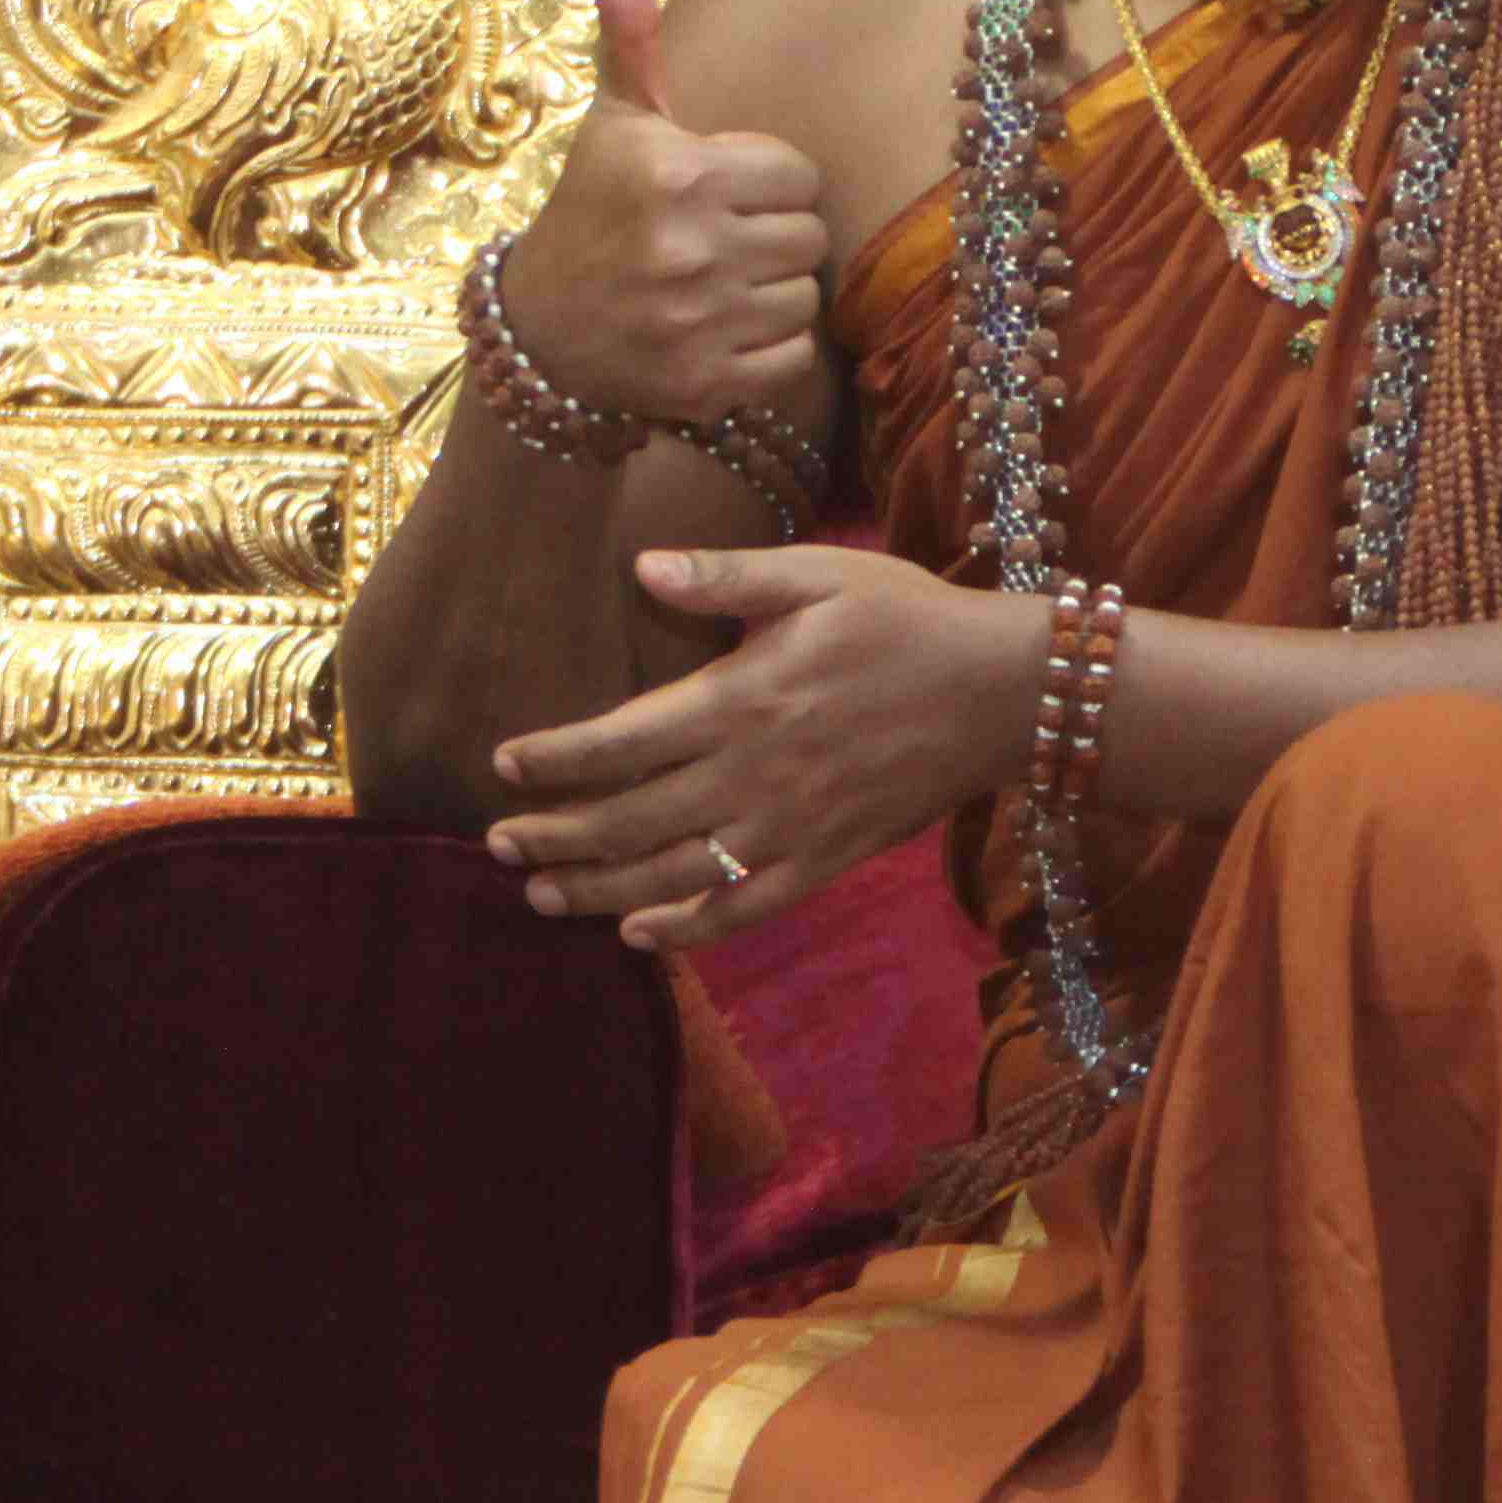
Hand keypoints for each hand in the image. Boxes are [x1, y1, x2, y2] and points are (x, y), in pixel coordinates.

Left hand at [488, 548, 1035, 949]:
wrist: (1005, 693)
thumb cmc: (910, 620)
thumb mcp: (821, 575)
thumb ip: (728, 577)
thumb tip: (644, 568)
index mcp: (745, 697)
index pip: (624, 740)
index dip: (557, 760)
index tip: (503, 766)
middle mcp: (757, 773)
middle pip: (632, 820)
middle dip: (556, 835)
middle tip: (496, 842)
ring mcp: (793, 827)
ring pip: (674, 875)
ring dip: (598, 889)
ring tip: (539, 893)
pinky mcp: (828, 860)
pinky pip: (745, 909)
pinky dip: (686, 929)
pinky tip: (638, 934)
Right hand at [504, 0, 826, 420]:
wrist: (543, 336)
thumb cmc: (592, 213)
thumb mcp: (613, 123)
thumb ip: (630, 36)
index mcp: (676, 172)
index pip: (797, 173)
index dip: (765, 181)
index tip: (722, 191)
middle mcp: (688, 246)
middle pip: (809, 235)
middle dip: (773, 235)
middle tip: (723, 241)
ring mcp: (699, 320)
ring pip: (807, 295)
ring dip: (774, 291)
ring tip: (724, 285)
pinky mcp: (709, 383)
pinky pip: (795, 355)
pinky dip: (771, 347)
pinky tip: (726, 331)